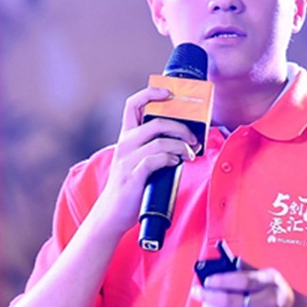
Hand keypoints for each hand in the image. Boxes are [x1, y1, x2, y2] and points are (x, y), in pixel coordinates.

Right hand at [89, 85, 201, 237]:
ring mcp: (128, 160)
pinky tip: (176, 162)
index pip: (133, 104)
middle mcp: (125, 144)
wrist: (112, 213)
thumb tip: (184, 139)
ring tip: (190, 153)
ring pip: (160, 140)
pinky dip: (171, 158)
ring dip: (181, 145)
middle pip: (156, 121)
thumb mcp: (137, 159)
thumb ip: (154, 146)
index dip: (151, 93)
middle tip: (194, 138)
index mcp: (126, 136)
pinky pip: (156, 159)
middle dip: (181, 127)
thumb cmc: (130, 185)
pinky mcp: (133, 176)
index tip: (170, 92)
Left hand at [190, 264, 296, 306]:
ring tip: (203, 303)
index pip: (242, 282)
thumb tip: (221, 263)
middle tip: (196, 292)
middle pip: (231, 302)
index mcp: (270, 284)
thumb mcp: (269, 276)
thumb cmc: (278, 293)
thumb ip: (246, 270)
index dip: (221, 281)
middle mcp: (269, 304)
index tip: (207, 280)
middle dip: (209, 296)